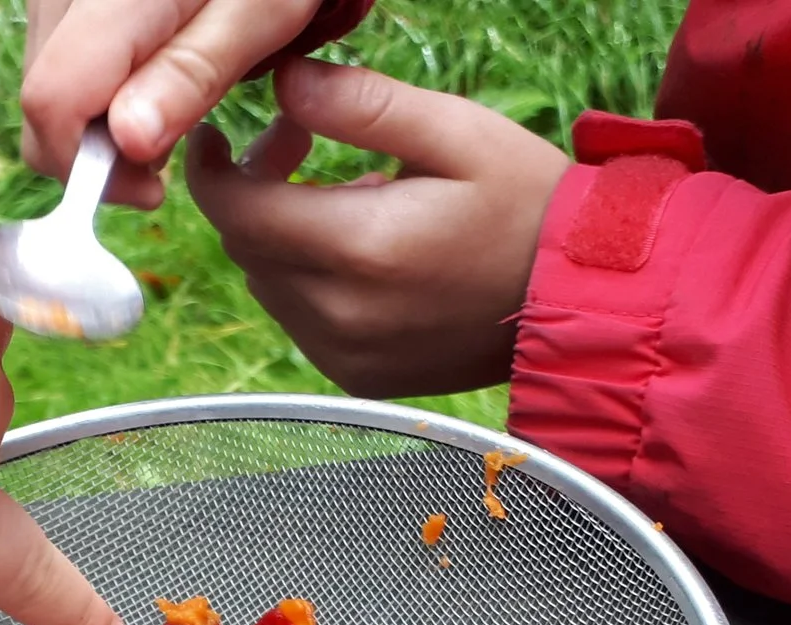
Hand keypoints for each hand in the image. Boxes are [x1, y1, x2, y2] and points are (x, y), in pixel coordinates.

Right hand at [21, 0, 321, 208]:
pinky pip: (61, 54)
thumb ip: (191, 74)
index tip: (153, 188)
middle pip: (42, 100)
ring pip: (46, 81)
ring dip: (100, 119)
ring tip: (171, 101)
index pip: (51, 103)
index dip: (91, 167)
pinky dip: (99, 85)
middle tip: (171, 150)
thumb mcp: (259, 11)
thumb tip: (128, 141)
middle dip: (99, 149)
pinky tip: (153, 73)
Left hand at [185, 60, 571, 397]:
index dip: (210, 169)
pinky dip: (308, 281)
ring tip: (349, 196)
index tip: (214, 136)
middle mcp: (341, 314)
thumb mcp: (454, 133)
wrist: (580, 300)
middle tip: (299, 144)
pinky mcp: (358, 375)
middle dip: (253, 190)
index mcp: (358, 249)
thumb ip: (361, 105)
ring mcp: (346, 354)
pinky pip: (300, 320)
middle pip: (246, 246)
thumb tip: (282, 83)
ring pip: (268, 284)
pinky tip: (364, 253)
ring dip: (283, 235)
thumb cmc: (528, 206)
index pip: (236, 210)